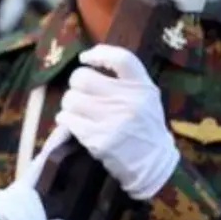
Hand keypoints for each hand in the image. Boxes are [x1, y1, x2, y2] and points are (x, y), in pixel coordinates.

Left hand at [56, 45, 179, 200]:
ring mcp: (114, 122)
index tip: (85, 58)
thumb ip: (125, 79)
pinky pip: (68, 120)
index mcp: (143, 88)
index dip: (99, 53)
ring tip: (78, 110)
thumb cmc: (144, 126)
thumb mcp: (146, 97)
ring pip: (71, 99)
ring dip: (69, 104)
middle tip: (81, 93)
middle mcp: (130, 102)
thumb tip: (87, 58)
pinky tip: (74, 123)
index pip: (123, 59)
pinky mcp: (99, 141)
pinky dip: (66, 120)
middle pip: (83, 78)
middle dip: (76, 85)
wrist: (154, 165)